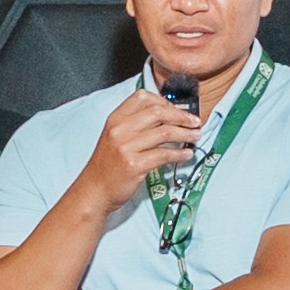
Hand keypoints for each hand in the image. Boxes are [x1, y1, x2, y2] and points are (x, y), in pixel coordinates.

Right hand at [79, 83, 200, 210]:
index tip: (178, 110)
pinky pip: (164, 154)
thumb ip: (136, 124)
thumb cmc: (107, 166)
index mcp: (115, 118)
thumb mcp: (115, 137)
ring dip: (185, 134)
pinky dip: (180, 153)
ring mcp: (126, 147)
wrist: (94, 191)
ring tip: (195, 136)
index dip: (165, 102)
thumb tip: (168, 117)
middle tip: (195, 122)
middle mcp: (119, 129)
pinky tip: (186, 154)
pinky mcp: (134, 165)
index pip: (143, 98)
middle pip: (158, 112)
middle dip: (182, 116)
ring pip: (164, 132)